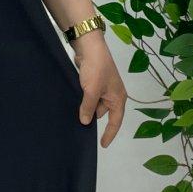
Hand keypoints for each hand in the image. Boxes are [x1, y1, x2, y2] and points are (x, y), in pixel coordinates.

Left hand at [73, 33, 125, 148]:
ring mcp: (104, 88)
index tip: (103, 144)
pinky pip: (90, 96)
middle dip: (92, 117)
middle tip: (79, 125)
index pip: (116, 121)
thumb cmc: (96, 69)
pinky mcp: (94, 82)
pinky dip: (83, 100)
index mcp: (118, 98)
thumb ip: (88, 108)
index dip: (110, 134)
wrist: (89, 46)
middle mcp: (113, 94)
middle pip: (104, 113)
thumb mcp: (91, 91)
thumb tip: (85, 122)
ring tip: (74, 113)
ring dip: (86, 107)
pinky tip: (74, 102)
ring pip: (95, 104)